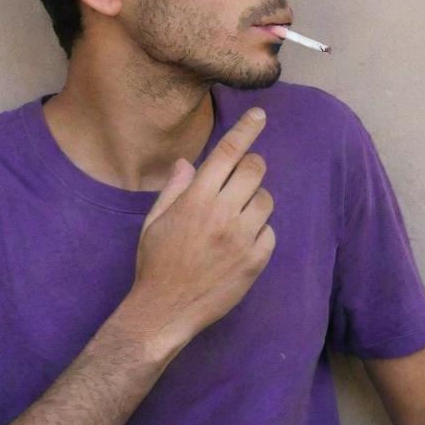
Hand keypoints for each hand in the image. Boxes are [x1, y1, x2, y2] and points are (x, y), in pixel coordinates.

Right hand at [130, 107, 275, 343]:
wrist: (165, 310)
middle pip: (254, 169)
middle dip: (252, 166)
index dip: (246, 130)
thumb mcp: (154, 221)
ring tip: (236, 219)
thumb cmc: (155, 263)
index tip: (261, 114)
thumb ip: (175, 189)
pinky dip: (259, 233)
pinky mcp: (255, 261)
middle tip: (243, 177)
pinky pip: (270, 232)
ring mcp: (241, 238)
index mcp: (195, 199)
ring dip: (255, 202)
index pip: (227, 153)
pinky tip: (240, 246)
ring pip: (266, 200)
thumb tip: (189, 162)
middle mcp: (221, 213)